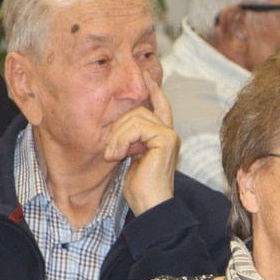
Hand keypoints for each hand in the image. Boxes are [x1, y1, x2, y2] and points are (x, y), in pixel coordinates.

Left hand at [104, 75, 178, 214]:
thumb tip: (120, 121)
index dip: (153, 89)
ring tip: (111, 155)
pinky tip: (117, 155)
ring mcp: (169, 135)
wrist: (150, 205)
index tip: (145, 74)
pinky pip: (137, 127)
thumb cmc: (139, 187)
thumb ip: (131, 138)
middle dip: (117, 126)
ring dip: (116, 136)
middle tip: (109, 151)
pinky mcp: (166, 139)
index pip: (160, 104)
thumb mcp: (131, 157)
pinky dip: (122, 140)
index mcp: (163, 136)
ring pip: (135, 117)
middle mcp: (169, 133)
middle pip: (139, 110)